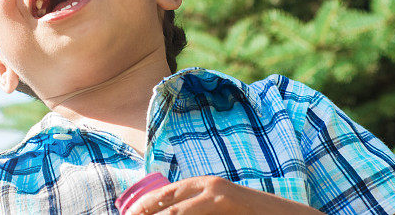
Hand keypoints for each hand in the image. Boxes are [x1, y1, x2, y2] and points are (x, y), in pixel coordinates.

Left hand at [127, 175, 320, 214]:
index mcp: (203, 183)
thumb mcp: (221, 204)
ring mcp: (218, 197)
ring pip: (176, 214)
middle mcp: (208, 186)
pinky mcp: (226, 206)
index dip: (142, 208)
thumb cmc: (252, 213)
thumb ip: (200, 205)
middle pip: (165, 204)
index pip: (164, 195)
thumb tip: (168, 212)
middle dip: (144, 214)